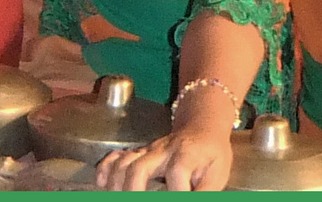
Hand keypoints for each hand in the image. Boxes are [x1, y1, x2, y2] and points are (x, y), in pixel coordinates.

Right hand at [96, 125, 233, 190]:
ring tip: (117, 196)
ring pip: (124, 163)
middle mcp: (164, 151)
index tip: (178, 199)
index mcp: (187, 155)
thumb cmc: (212, 154)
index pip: (176, 173)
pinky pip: (116, 157)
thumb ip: (205, 193)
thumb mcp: (218, 173)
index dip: (175, 192)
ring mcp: (148, 151)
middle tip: (135, 201)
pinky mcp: (139, 153)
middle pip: (139, 168)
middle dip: (133, 191)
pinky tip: (102, 184)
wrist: (203, 127)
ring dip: (116, 184)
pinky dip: (105, 170)